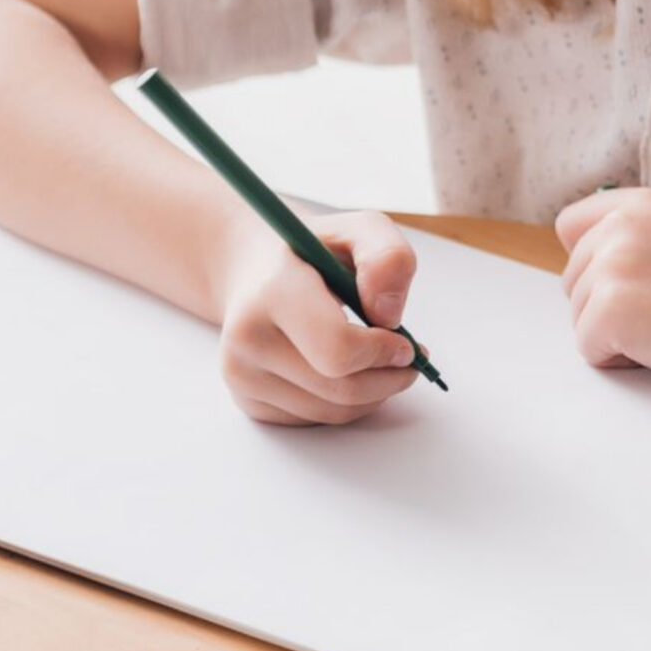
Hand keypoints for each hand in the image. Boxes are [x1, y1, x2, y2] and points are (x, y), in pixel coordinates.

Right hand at [213, 211, 419, 425]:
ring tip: (381, 360)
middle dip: (389, 377)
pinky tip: (348, 371)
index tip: (404, 340)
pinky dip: (348, 403)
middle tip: (409, 357)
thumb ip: (388, 258)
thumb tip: (389, 316)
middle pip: (343, 389)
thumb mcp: (360, 230)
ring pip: (335, 412)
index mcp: (272, 292)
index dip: (383, 352)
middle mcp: (246, 339)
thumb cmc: (314, 252)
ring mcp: (241, 376)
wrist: (254, 270)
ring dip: (375, 393)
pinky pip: (318, 420)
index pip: (338, 349)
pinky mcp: (248, 402)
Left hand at [553, 188, 650, 401]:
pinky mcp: (609, 309)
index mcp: (643, 203)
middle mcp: (622, 226)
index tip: (632, 282)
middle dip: (607, 304)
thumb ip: (640, 236)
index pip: (571, 225)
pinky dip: (617, 360)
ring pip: (578, 315)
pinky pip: (587, 347)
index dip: (593, 262)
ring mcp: (613, 266)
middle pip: (573, 278)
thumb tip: (590, 259)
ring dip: (615, 333)